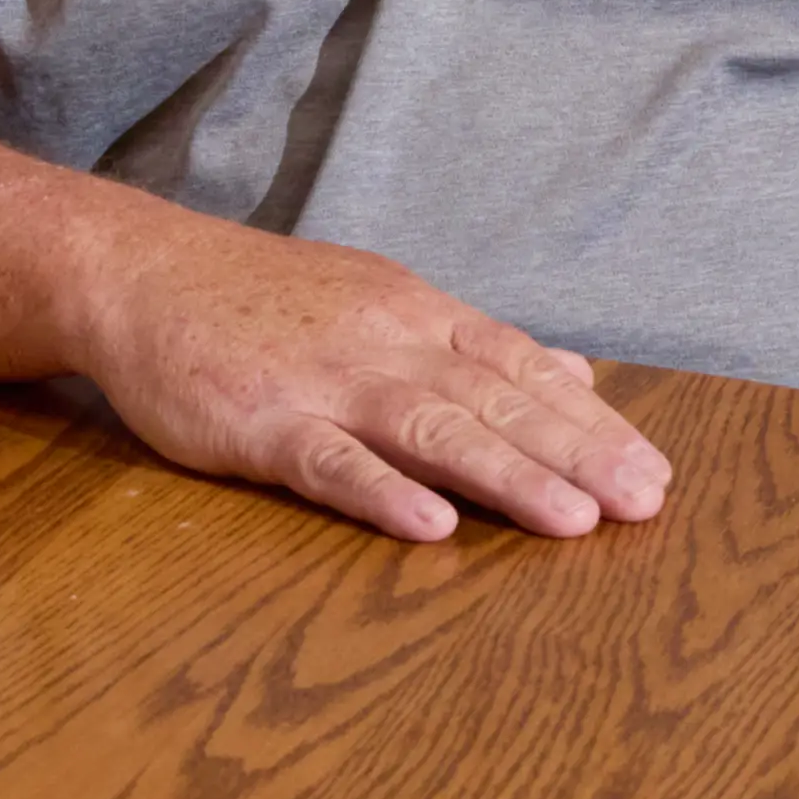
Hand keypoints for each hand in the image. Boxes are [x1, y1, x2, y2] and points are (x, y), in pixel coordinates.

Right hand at [77, 206, 672, 545]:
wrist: (144, 272)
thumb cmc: (266, 300)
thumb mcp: (382, 301)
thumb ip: (477, 345)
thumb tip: (576, 373)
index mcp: (417, 314)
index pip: (520, 369)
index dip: (590, 422)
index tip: (655, 471)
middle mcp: (385, 340)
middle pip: (493, 401)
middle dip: (575, 454)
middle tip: (646, 504)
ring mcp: (323, 379)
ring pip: (429, 428)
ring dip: (506, 476)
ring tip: (574, 522)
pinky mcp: (261, 420)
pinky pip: (327, 460)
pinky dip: (380, 491)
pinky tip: (429, 526)